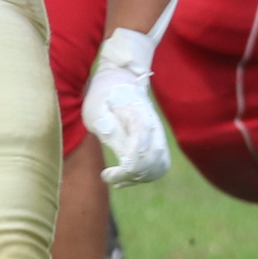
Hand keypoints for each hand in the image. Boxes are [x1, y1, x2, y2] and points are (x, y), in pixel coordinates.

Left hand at [83, 28, 170, 185]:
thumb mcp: (97, 110)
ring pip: (159, 167)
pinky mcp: (159, 140)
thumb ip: (109, 130)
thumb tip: (122, 153)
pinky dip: (147, 175)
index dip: (125, 170)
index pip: (139, 153)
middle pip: (152, 163)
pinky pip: (161, 164)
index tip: (106, 174)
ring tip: (117, 179)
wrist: (121, 79)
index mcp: (137, 118)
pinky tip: (128, 177)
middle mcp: (154, 127)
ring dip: (139, 178)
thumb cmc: (103, 96)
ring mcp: (159, 134)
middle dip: (130, 176)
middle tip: (108, 176)